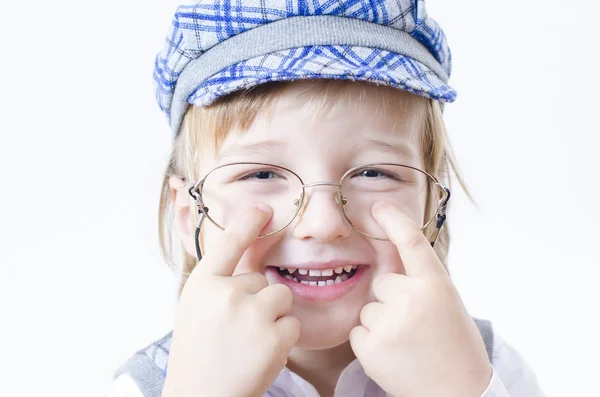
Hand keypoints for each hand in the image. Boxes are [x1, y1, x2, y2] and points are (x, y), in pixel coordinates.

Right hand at [162, 205, 300, 396]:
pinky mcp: (273, 337)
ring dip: (273, 317)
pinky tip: (261, 354)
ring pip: (281, 298)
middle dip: (257, 301)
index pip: (228, 244)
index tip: (263, 209)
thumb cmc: (199, 354)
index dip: (248, 223)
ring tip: (249, 342)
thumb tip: (252, 266)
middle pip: (262, 280)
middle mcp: (226, 293)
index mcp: (202, 285)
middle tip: (236, 331)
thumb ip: (220, 284)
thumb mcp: (197, 309)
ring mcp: (251, 314)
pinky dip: (283, 339)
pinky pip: (293, 323)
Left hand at [349, 202, 491, 396]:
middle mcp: (412, 297)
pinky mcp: (371, 346)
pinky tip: (393, 356)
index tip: (379, 206)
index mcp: (436, 284)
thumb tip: (392, 268)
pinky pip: (358, 332)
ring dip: (380, 323)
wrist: (458, 394)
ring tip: (407, 345)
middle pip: (382, 283)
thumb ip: (421, 283)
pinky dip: (370, 343)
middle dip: (391, 300)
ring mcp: (389, 322)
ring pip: (368, 309)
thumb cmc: (454, 348)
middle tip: (415, 326)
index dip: (395, 220)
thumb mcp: (447, 305)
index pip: (412, 242)